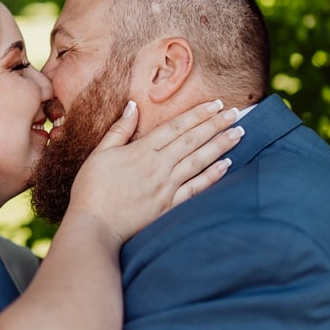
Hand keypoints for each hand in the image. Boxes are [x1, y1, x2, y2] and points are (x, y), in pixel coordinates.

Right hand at [68, 100, 242, 243]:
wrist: (93, 226)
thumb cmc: (91, 190)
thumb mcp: (99, 154)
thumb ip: (119, 130)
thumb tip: (132, 106)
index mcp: (141, 151)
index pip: (175, 127)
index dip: (197, 114)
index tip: (215, 103)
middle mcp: (158, 167)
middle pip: (192, 140)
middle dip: (215, 125)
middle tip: (235, 113)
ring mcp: (165, 188)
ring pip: (198, 161)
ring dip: (220, 145)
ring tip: (238, 133)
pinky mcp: (168, 207)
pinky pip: (195, 189)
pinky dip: (212, 176)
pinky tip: (226, 165)